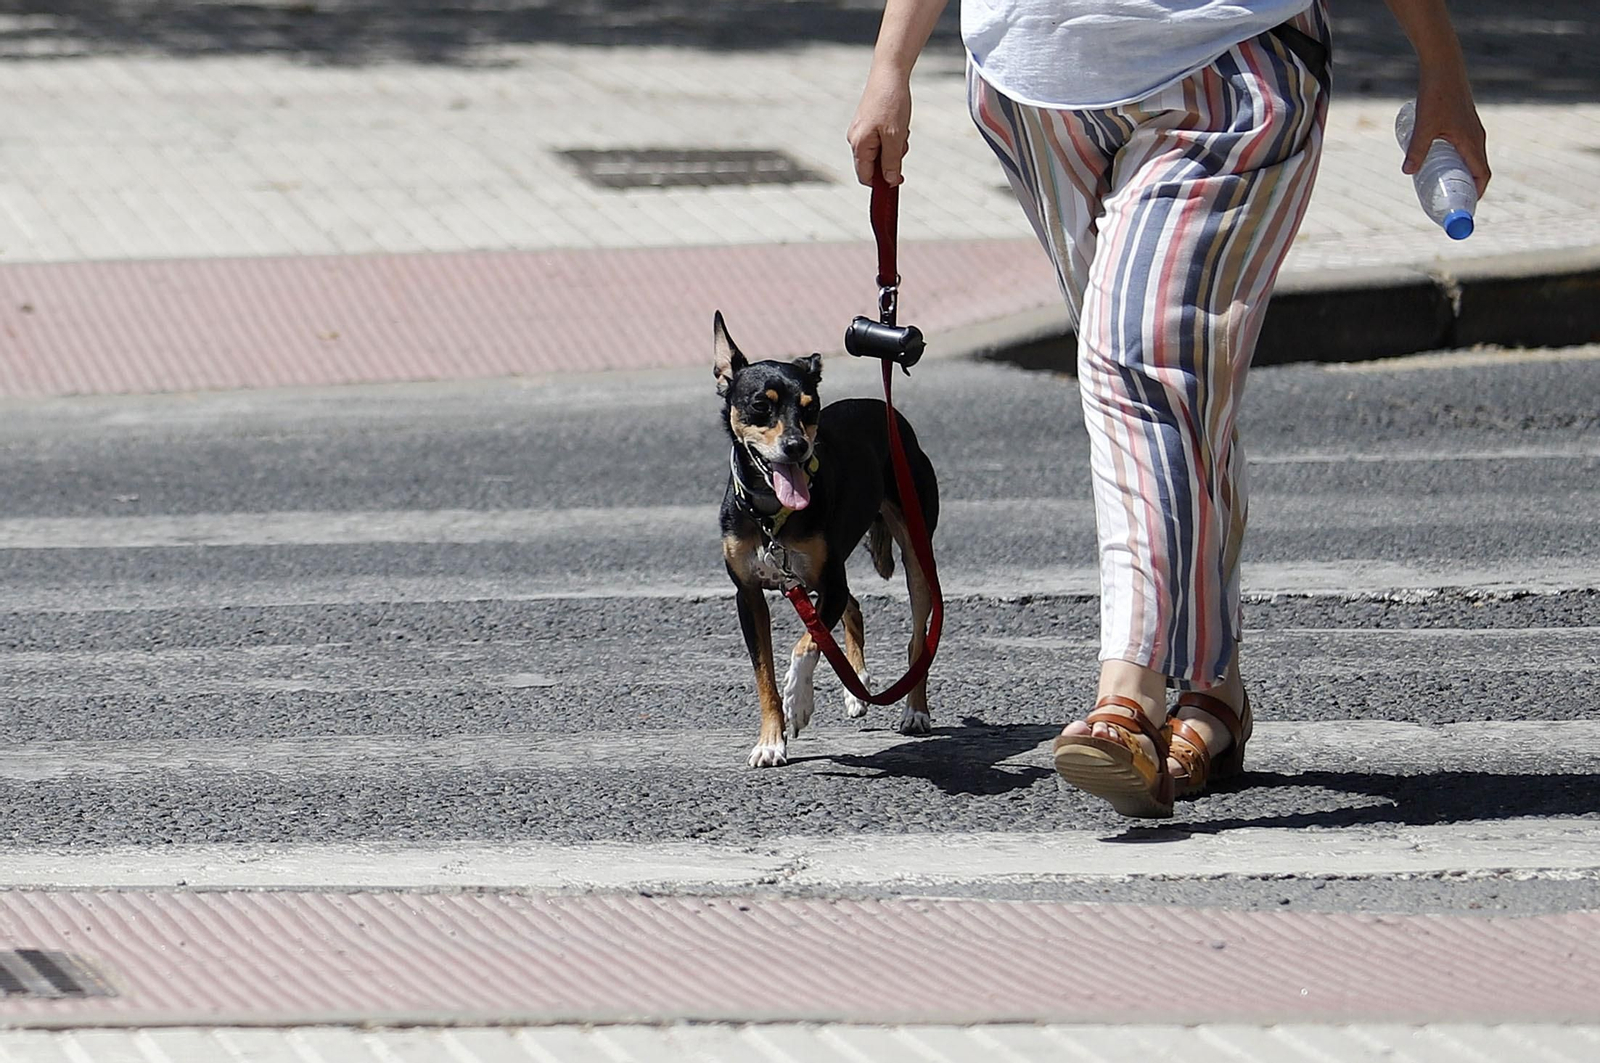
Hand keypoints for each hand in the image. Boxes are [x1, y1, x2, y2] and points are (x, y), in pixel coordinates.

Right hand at [847, 65, 912, 185]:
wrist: (889, 72)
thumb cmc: (891, 102)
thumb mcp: (895, 136)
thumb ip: (892, 161)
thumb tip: (890, 181)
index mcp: (859, 144)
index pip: (865, 177)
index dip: (882, 184)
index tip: (899, 181)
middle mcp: (855, 139)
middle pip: (873, 165)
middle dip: (891, 161)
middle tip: (903, 144)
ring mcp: (860, 130)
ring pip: (879, 152)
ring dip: (894, 148)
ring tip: (901, 129)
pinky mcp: (866, 122)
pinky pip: (879, 139)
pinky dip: (892, 137)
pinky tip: (898, 123)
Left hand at [1404, 75, 1490, 196]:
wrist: (1443, 66)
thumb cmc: (1437, 95)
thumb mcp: (1424, 126)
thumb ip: (1417, 150)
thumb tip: (1408, 172)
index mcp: (1472, 142)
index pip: (1482, 175)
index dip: (1476, 193)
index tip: (1464, 207)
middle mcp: (1476, 137)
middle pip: (1478, 170)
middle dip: (1466, 188)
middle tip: (1449, 201)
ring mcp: (1472, 129)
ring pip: (1471, 158)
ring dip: (1461, 174)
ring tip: (1443, 186)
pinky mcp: (1464, 122)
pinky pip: (1466, 148)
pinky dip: (1458, 160)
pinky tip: (1440, 163)